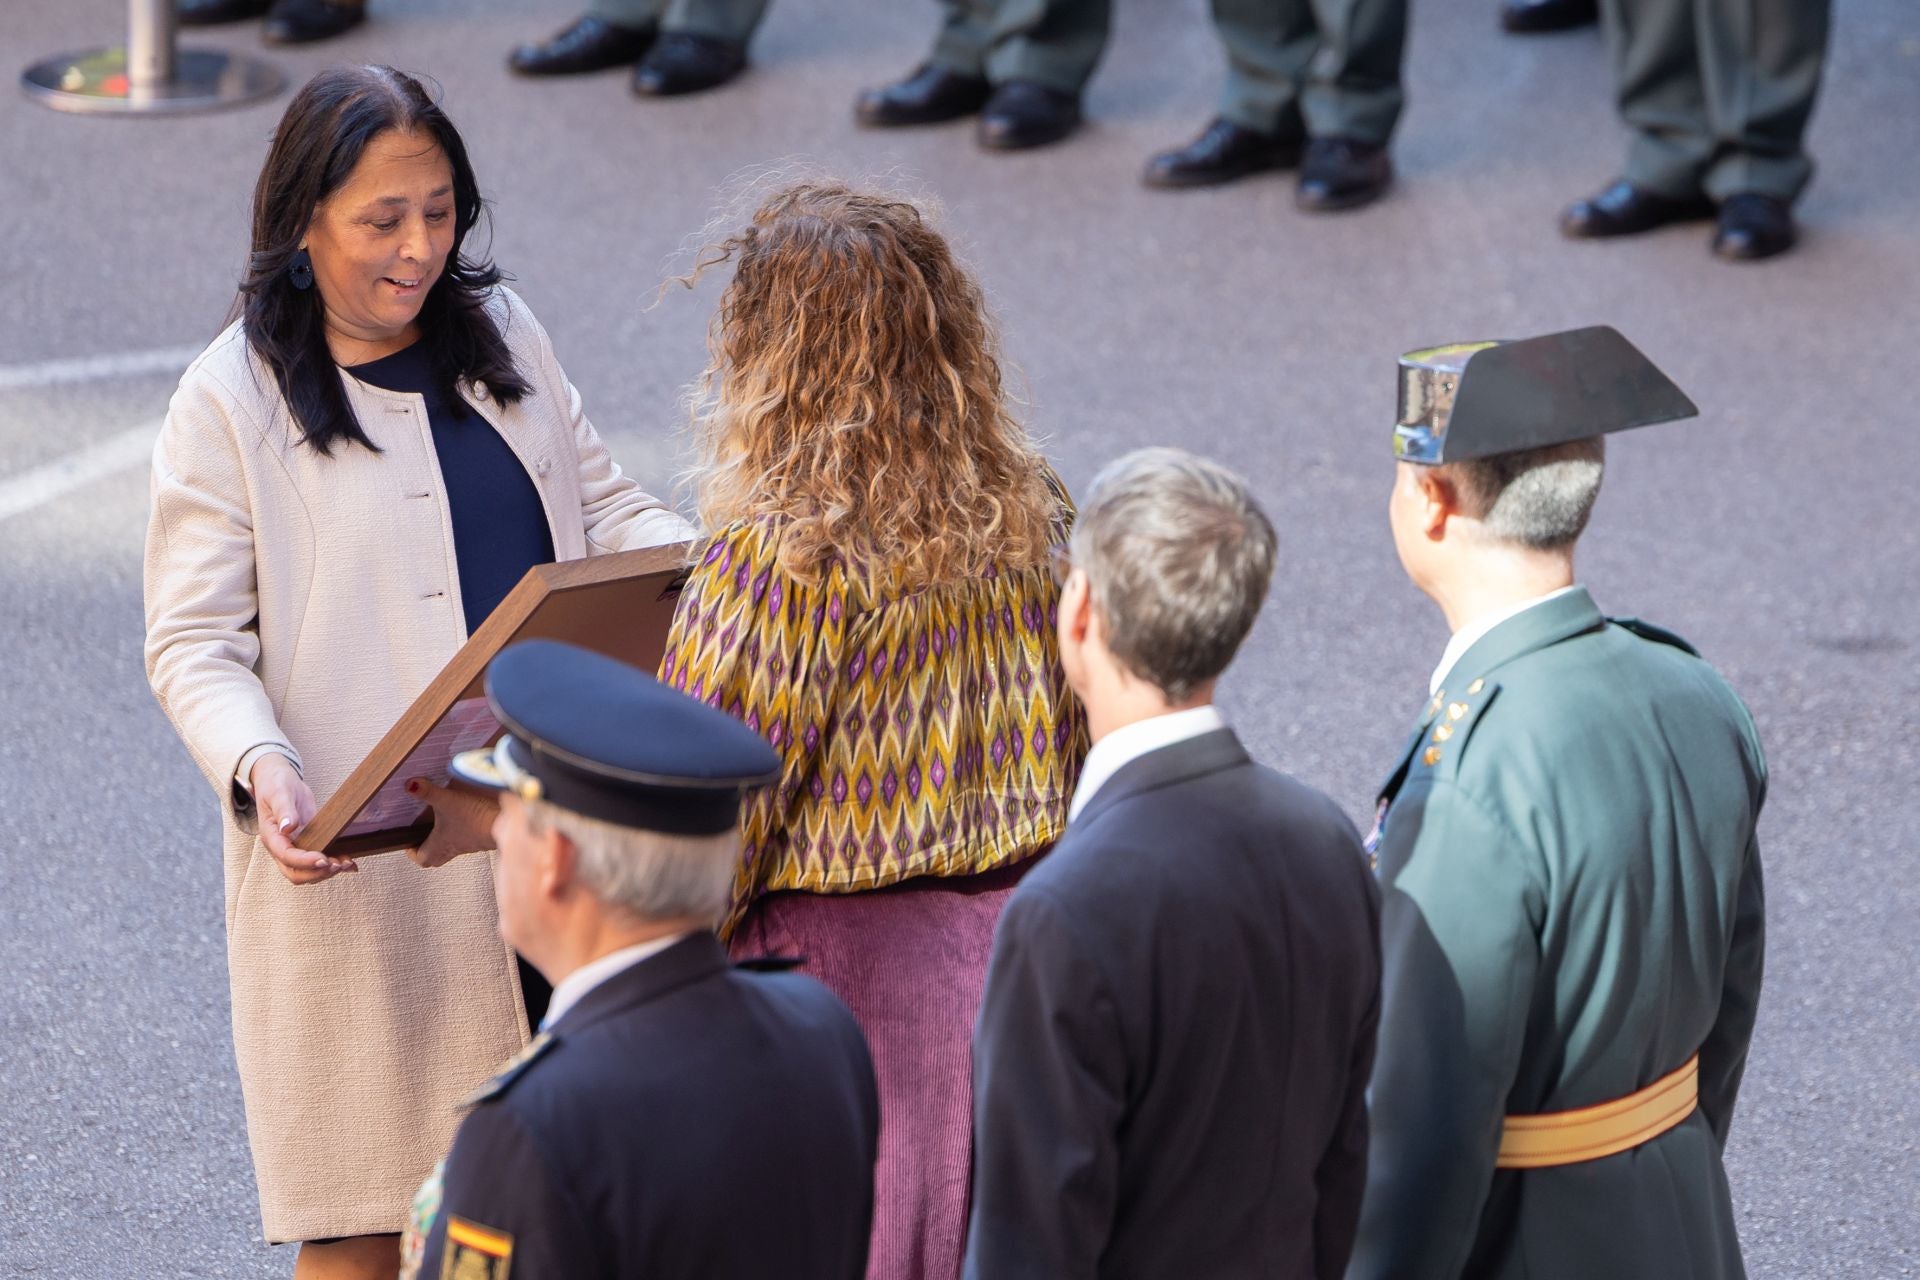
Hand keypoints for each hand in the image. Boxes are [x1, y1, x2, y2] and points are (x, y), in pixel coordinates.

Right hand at [251, 753, 356, 884]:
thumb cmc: (276, 785)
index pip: (286, 856)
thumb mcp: (279, 793)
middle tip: (337, 864)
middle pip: (295, 873)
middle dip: (317, 873)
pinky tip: (350, 863)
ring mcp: (295, 847)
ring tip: (347, 863)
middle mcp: (281, 847)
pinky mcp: (308, 843)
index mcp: (271, 836)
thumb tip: (287, 827)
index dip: (304, 861)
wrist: (279, 781)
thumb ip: (283, 810)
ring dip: (327, 872)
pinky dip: (333, 865)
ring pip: (308, 871)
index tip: (323, 859)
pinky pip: (318, 861)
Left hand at [405, 778, 499, 868]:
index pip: (420, 858)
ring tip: (438, 828)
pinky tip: (460, 822)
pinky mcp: (477, 839)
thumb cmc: (474, 819)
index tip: (407, 844)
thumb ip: (427, 792)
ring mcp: (466, 845)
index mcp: (438, 846)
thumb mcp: (446, 801)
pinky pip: (463, 842)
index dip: (412, 852)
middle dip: (425, 849)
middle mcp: (451, 849)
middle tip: (421, 838)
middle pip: (434, 858)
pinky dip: (457, 836)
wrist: (502, 823)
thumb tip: (409, 785)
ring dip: (441, 843)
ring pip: (448, 851)